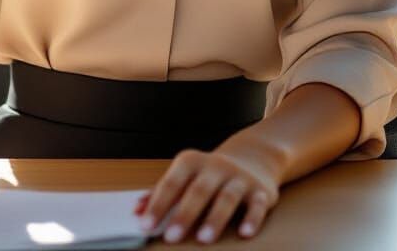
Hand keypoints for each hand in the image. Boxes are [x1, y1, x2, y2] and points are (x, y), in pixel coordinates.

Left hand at [133, 140, 282, 243]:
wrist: (252, 157)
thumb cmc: (209, 174)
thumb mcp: (185, 176)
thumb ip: (161, 193)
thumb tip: (136, 211)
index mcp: (192, 162)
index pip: (172, 183)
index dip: (158, 204)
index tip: (145, 225)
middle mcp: (216, 167)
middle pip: (199, 190)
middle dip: (184, 214)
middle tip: (171, 237)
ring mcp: (239, 178)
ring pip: (227, 196)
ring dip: (215, 218)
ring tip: (204, 238)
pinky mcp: (260, 191)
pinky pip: (257, 205)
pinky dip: (252, 218)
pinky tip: (245, 234)